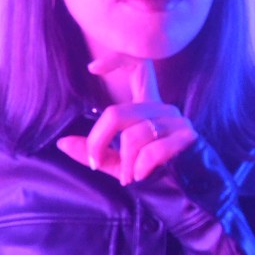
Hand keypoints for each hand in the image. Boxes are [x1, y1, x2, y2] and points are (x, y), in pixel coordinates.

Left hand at [56, 54, 196, 185]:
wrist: (191, 196)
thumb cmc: (156, 175)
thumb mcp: (118, 163)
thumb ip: (95, 152)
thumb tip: (62, 143)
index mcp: (148, 106)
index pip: (139, 66)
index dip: (117, 59)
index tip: (92, 68)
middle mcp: (163, 108)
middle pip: (117, 113)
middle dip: (98, 141)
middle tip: (96, 162)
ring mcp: (177, 122)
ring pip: (133, 135)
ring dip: (124, 163)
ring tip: (128, 177)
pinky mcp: (187, 138)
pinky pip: (151, 150)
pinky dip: (140, 167)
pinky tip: (141, 176)